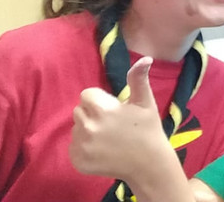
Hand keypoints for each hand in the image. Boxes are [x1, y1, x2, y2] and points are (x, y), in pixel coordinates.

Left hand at [70, 57, 172, 182]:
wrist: (149, 164)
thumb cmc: (148, 130)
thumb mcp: (146, 102)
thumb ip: (138, 79)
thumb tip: (145, 58)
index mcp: (103, 109)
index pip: (86, 95)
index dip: (101, 101)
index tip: (114, 110)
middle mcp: (88, 127)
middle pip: (79, 111)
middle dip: (92, 114)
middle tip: (112, 125)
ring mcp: (81, 146)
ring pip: (76, 129)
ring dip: (88, 131)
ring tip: (108, 139)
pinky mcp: (78, 161)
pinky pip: (74, 146)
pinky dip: (85, 148)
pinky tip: (102, 151)